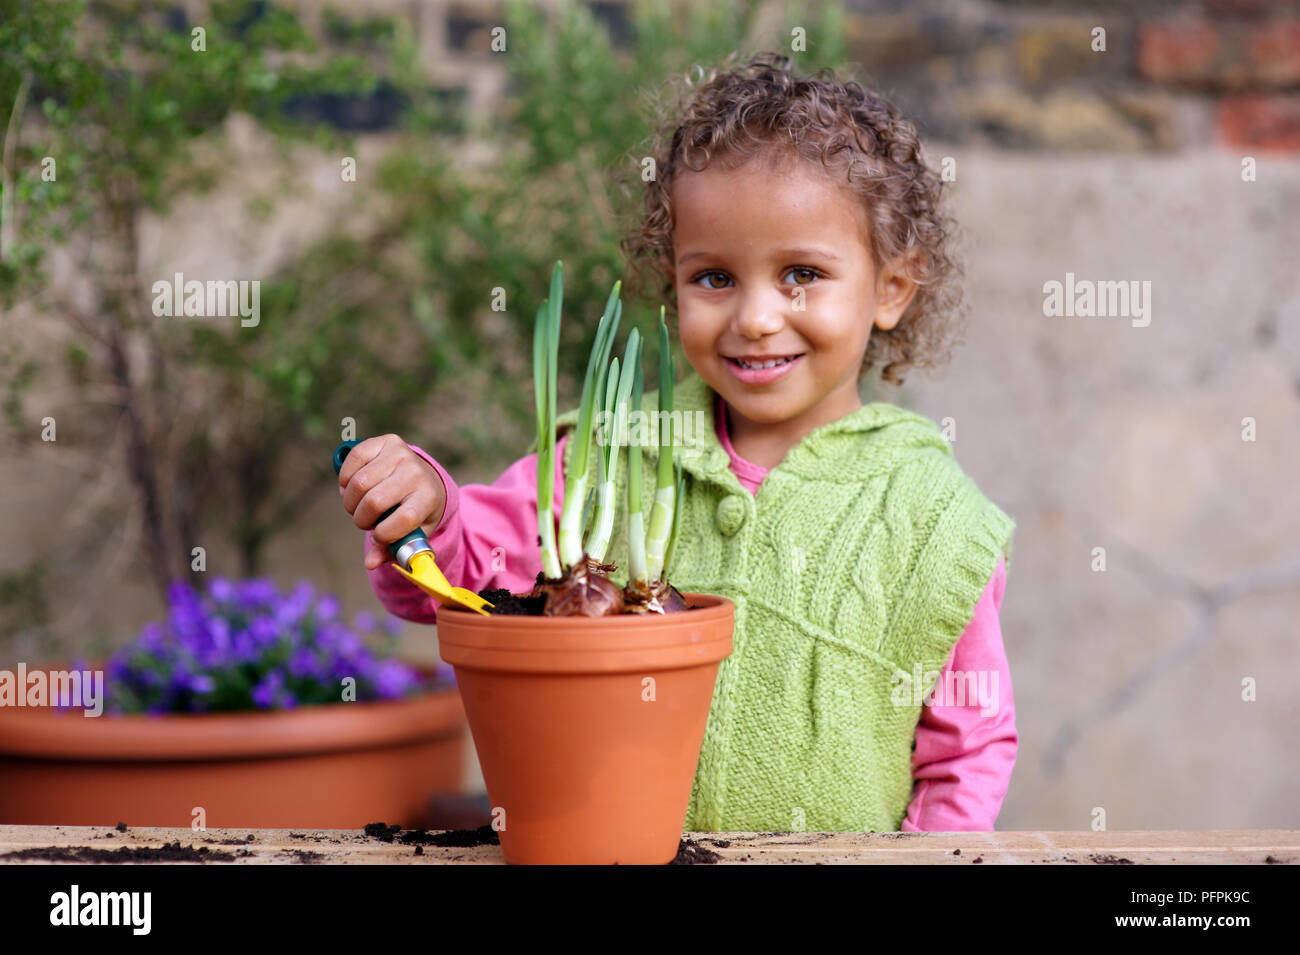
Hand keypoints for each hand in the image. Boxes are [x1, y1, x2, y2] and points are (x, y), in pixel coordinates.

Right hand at [337, 434, 446, 570]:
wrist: (427, 479)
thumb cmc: (417, 510)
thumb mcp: (413, 532)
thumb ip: (392, 549)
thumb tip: (370, 563)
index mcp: (429, 497)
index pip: (404, 518)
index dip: (384, 534)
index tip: (378, 536)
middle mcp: (417, 473)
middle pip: (374, 501)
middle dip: (362, 518)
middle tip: (364, 520)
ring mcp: (402, 454)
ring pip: (359, 483)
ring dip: (351, 501)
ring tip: (358, 505)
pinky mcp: (387, 441)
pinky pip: (354, 458)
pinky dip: (345, 477)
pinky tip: (350, 487)